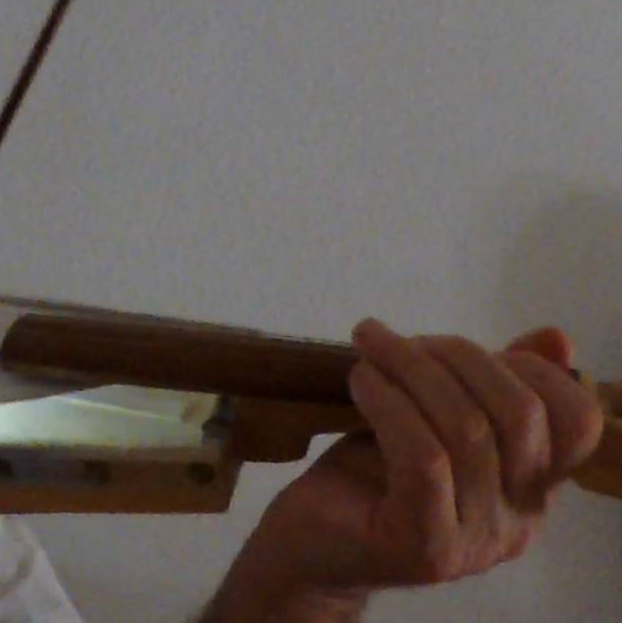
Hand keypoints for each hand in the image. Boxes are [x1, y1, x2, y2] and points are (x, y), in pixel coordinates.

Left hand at [206, 320, 604, 620]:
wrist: (306, 544)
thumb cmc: (369, 475)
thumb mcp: (432, 419)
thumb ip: (490, 385)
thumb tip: (557, 338)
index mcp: (531, 490)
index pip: (578, 423)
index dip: (529, 367)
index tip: (454, 345)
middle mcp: (517, 522)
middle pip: (522, 416)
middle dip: (459, 357)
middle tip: (397, 340)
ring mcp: (474, 541)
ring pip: (467, 430)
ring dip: (411, 370)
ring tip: (369, 351)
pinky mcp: (425, 545)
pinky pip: (424, 457)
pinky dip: (390, 404)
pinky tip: (361, 382)